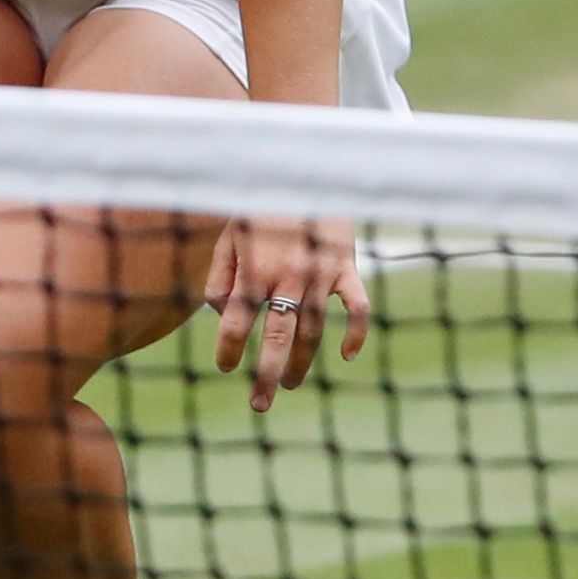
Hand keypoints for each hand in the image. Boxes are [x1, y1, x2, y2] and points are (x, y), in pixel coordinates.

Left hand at [204, 218, 368, 413]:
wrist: (302, 174)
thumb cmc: (259, 206)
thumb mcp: (228, 236)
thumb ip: (219, 275)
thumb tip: (220, 312)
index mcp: (253, 269)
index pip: (235, 322)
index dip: (228, 349)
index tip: (225, 367)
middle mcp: (288, 277)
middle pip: (277, 338)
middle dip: (268, 376)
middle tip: (260, 405)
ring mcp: (321, 275)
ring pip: (313, 331)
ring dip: (303, 362)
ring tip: (291, 384)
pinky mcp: (346, 268)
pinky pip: (358, 307)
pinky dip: (356, 333)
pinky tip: (348, 356)